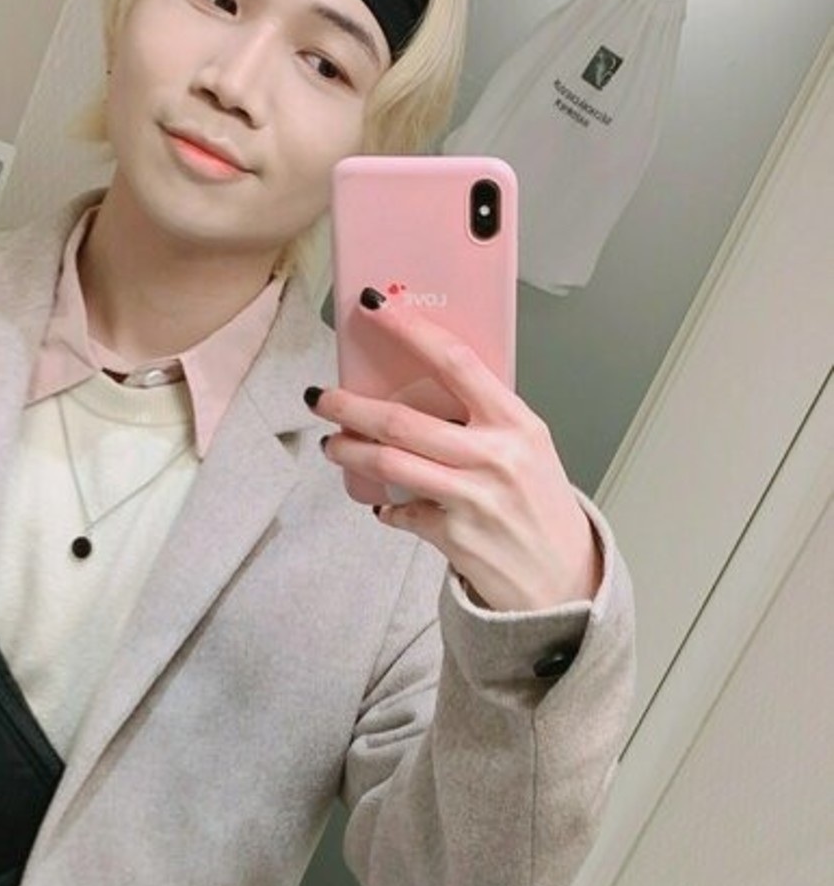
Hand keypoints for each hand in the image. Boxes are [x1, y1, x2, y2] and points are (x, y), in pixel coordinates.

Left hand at [311, 290, 601, 611]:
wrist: (563, 578)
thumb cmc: (541, 507)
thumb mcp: (529, 448)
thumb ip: (486, 418)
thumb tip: (423, 386)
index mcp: (517, 423)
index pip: (456, 362)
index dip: (410, 330)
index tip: (376, 308)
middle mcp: (495, 457)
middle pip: (402, 419)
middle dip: (349, 405)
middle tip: (322, 397)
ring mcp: (472, 498)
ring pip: (388, 462)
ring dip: (348, 450)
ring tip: (334, 444)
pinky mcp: (453, 536)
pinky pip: (400, 511)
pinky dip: (385, 506)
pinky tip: (384, 503)